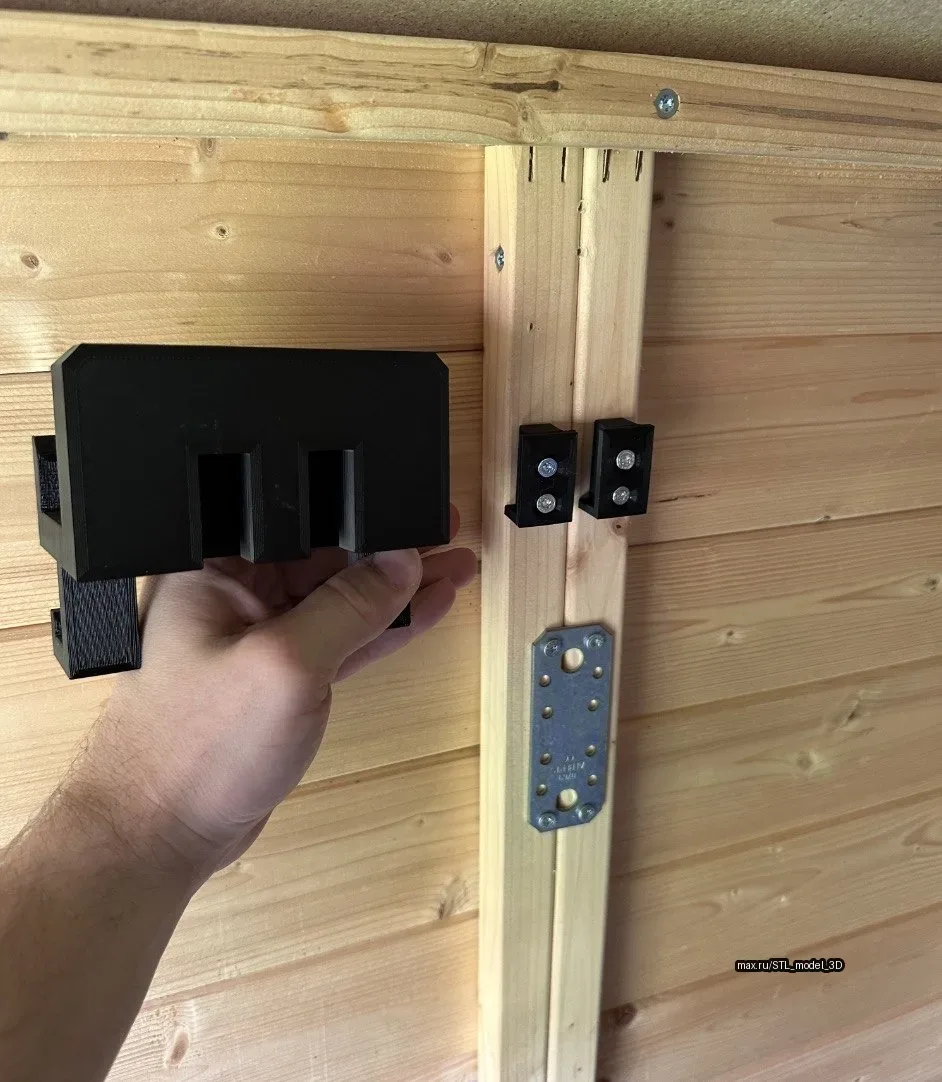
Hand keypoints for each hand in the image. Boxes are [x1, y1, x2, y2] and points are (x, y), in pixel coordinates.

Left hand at [64, 507, 475, 887]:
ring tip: (455, 568)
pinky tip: (423, 610)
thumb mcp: (286, 663)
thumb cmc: (193, 748)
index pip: (301, 523)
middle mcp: (234, 595)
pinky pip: (343, 640)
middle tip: (447, 534)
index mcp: (214, 569)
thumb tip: (401, 562)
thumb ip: (349, 606)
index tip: (415, 513)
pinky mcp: (281, 677)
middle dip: (392, 549)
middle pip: (327, 558)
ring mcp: (260, 638)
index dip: (363, 515)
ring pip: (343, 600)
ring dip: (398, 590)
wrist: (163, 833)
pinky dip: (383, 629)